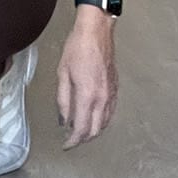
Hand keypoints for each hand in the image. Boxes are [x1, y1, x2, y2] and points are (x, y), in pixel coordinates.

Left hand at [54, 10, 118, 148]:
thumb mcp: (62, 74)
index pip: (81, 129)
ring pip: (104, 123)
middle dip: (82, 139)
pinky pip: (110, 112)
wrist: (96, 32)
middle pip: (95, 130)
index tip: (65, 145)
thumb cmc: (77, 49)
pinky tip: (93, 118)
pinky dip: (101, 121)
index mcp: (87, 96)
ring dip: (92, 131)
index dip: (73, 141)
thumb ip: (63, 100)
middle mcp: (102, 98)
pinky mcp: (115, 89)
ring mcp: (111, 94)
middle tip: (70, 140)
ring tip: (79, 131)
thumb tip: (63, 120)